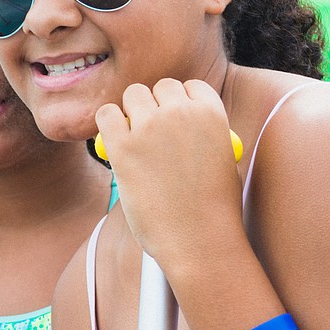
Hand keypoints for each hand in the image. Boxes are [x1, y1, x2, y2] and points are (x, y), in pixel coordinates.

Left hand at [95, 78, 244, 268]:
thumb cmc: (213, 210)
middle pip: (160, 87)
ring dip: (131, 112)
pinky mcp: (124, 147)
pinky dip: (108, 123)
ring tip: (134, 141)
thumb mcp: (223, 163)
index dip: (181, 103)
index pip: (190, 87)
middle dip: (156, 106)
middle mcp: (181, 112)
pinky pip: (106, 115)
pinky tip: (114, 143)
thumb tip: (182, 128)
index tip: (175, 122)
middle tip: (152, 135)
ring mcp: (151, 127)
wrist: (200, 242)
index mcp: (212, 113)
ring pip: (132, 95)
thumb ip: (205, 137)